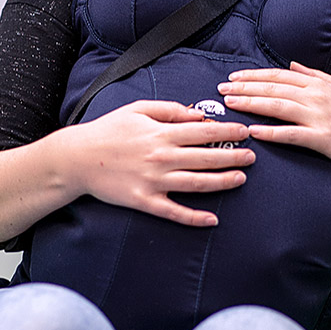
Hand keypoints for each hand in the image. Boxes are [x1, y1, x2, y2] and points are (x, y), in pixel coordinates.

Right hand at [68, 100, 255, 225]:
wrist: (78, 158)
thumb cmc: (108, 130)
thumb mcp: (138, 109)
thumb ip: (169, 110)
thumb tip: (197, 115)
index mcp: (161, 134)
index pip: (203, 132)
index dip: (228, 131)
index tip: (245, 132)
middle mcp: (162, 158)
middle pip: (206, 157)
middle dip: (233, 156)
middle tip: (252, 157)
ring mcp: (154, 181)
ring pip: (196, 183)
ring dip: (222, 182)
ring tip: (240, 179)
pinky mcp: (145, 201)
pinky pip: (174, 212)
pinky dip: (194, 217)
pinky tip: (212, 219)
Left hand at [217, 61, 330, 174]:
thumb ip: (316, 75)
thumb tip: (293, 65)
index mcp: (320, 85)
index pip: (280, 76)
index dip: (254, 75)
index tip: (233, 78)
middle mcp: (318, 97)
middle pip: (274, 88)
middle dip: (245, 87)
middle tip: (221, 89)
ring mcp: (320, 117)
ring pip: (279, 106)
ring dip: (252, 103)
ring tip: (231, 104)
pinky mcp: (324, 138)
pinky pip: (292, 134)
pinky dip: (271, 132)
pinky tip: (253, 132)